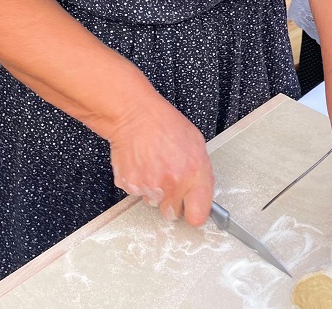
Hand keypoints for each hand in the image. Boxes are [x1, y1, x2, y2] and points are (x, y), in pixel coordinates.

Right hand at [108, 93, 213, 224]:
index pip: (198, 215)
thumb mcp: (196, 144)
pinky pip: (138, 193)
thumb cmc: (165, 124)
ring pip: (154, 202)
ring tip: (154, 164)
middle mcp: (172, 184)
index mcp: (193, 173)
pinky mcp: (130, 186)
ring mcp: (149, 187)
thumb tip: (201, 194)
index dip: (195, 212)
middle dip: (172, 201)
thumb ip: (200, 174)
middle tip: (169, 179)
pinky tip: (142, 163)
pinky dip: (139, 182)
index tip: (193, 208)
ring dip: (155, 190)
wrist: (135, 115)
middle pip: (172, 213)